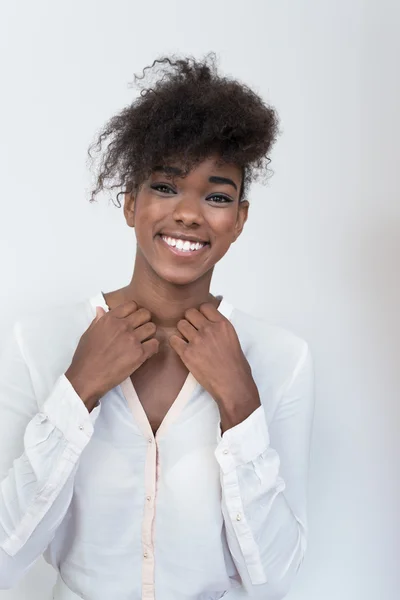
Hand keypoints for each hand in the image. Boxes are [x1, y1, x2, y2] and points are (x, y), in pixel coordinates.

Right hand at [65, 301, 158, 411]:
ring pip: (152, 327)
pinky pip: (155, 344)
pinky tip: (145, 352)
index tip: (132, 319)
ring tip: (143, 341)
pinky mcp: (139, 354)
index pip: (131, 304)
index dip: (134, 311)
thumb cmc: (85, 357)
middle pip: (145, 314)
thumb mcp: (88, 334)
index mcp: (110, 319)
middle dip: (144, 320)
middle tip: (140, 330)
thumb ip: (98, 321)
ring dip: (149, 334)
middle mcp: (122, 326)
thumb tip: (101, 309)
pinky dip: (152, 347)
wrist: (87, 378)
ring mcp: (132, 340)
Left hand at [169, 303, 259, 429]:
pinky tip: (182, 348)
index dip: (200, 313)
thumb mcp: (233, 339)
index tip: (200, 320)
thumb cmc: (236, 366)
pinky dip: (175, 343)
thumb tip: (210, 323)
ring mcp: (197, 341)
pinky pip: (174, 340)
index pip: (204, 306)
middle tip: (192, 330)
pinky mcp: (187, 354)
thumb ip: (220, 329)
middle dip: (189, 320)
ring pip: (180, 324)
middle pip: (190, 313)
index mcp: (223, 324)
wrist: (232, 385)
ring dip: (182, 331)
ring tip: (187, 340)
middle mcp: (209, 329)